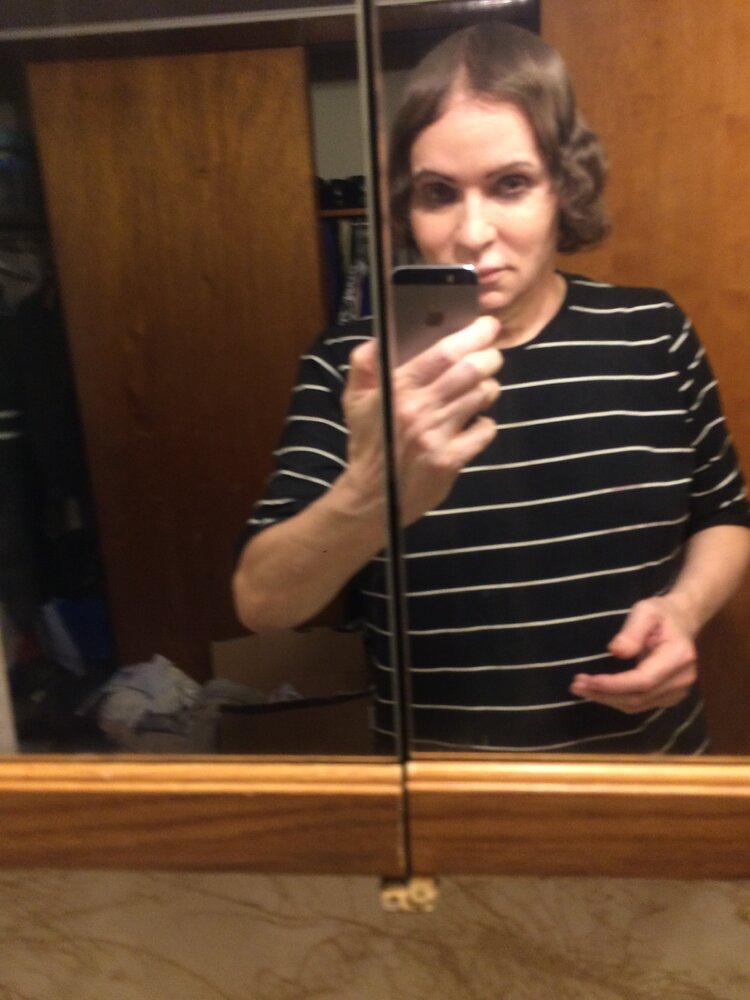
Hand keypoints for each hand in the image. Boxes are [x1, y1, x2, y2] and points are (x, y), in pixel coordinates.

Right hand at [341, 316, 501, 524]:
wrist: (372, 497)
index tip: (488, 326)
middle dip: (490, 358)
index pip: (443, 353)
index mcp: (397, 388)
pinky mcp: (450, 460)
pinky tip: (473, 424)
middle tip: (491, 357)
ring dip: (488, 389)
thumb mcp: (354, 400)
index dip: (472, 335)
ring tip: (480, 390)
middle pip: (470, 371)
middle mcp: (419, 409)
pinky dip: (485, 423)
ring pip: (480, 397)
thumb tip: (380, 338)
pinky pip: (484, 430)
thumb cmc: (368, 442)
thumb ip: (364, 365)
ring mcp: (437, 435)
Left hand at [569, 596, 697, 713]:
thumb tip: (616, 651)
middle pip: (638, 697)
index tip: (588, 680)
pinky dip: (617, 700)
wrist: (682, 622)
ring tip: (581, 688)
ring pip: (637, 705)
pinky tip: (599, 692)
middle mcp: (681, 679)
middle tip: (575, 685)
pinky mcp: (670, 697)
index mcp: (678, 657)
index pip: (643, 680)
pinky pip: (640, 705)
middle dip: (604, 693)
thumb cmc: (661, 614)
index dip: (614, 684)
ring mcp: (678, 691)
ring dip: (606, 699)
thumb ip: (632, 631)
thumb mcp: (646, 611)